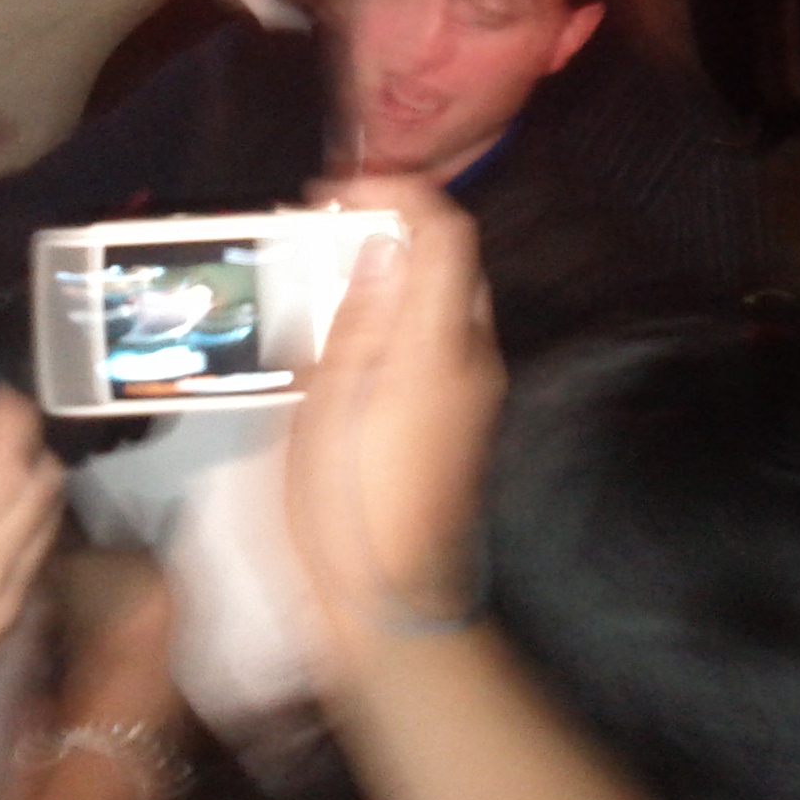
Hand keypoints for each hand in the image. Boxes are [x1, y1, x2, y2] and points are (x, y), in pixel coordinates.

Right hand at [286, 179, 504, 675]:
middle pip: (453, 259)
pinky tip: (351, 336)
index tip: (336, 196)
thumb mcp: (326, 403)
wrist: (391, 605)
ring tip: (327, 278)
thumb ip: (358, 314)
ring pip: (448, 298)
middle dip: (393, 227)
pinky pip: (442, 339)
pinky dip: (403, 314)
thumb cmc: (344, 511)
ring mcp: (474, 390)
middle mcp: (471, 358)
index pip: (444, 230)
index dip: (395, 194)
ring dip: (397, 271)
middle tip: (325, 232)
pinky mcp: (463, 419)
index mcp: (436, 346)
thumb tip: (377, 243)